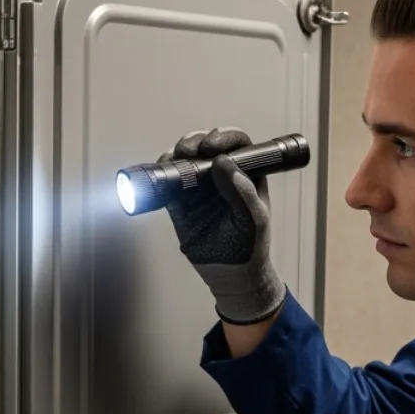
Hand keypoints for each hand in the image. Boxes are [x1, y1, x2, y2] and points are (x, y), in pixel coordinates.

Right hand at [161, 127, 285, 324]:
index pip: (237, 145)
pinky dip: (162, 174)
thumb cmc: (250, 247)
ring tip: (173, 158)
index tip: (212, 146)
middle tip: (189, 150)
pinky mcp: (181, 202)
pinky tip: (161, 170)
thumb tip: (224, 162)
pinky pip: (168, 182)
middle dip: (195, 142)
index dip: (224, 138)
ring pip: (185, 159)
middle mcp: (222, 176)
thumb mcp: (253, 220)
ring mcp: (200, 188)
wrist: (230, 276)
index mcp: (246, 175)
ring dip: (177, 153)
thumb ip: (243, 192)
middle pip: (206, 146)